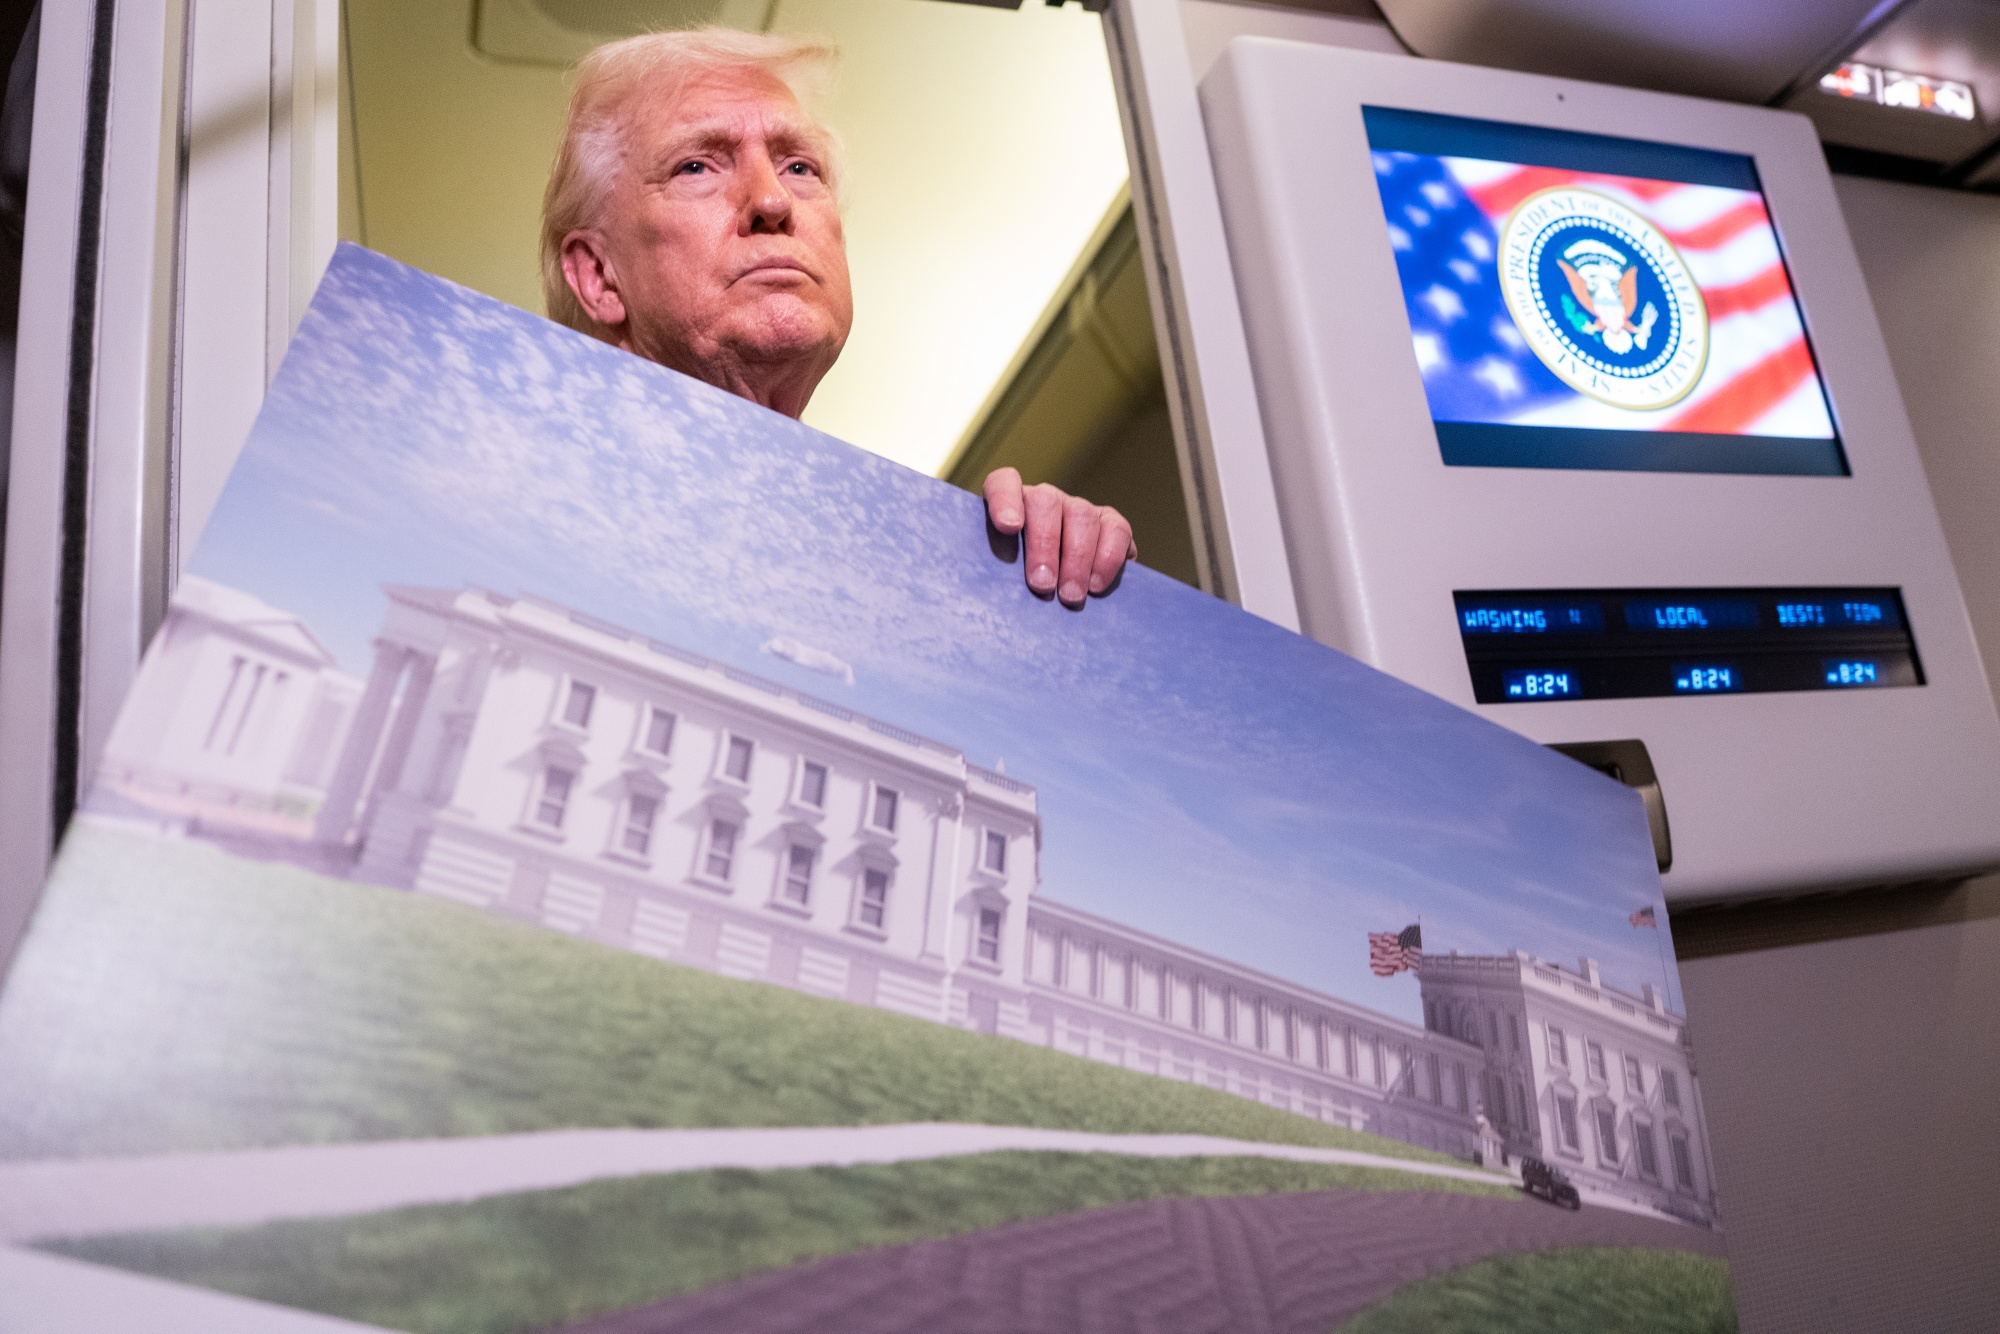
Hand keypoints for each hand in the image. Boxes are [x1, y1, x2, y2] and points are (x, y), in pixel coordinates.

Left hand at [982, 467, 1135, 607]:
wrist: (1062, 600)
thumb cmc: (1020, 590)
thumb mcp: (1002, 580)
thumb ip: (998, 575)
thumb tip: (999, 589)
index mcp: (1008, 508)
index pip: (1002, 483)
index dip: (1004, 500)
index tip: (1008, 527)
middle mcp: (1044, 501)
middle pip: (1044, 502)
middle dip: (1044, 545)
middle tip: (1041, 585)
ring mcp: (1078, 509)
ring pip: (1081, 516)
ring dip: (1076, 559)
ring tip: (1069, 596)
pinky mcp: (1111, 524)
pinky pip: (1116, 529)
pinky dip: (1108, 558)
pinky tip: (1096, 586)